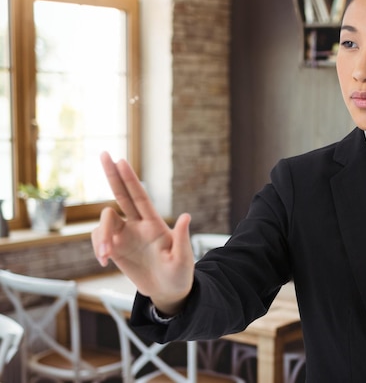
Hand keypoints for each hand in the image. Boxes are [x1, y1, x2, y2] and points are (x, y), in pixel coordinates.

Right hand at [91, 151, 194, 314]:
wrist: (168, 292)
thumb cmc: (179, 275)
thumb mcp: (183, 259)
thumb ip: (182, 239)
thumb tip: (187, 216)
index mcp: (154, 224)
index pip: (139, 196)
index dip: (130, 179)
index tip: (121, 160)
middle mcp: (138, 225)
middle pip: (121, 194)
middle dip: (112, 175)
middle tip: (103, 153)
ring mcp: (125, 236)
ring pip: (105, 222)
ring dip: (101, 236)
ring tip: (106, 256)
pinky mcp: (116, 249)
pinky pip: (99, 240)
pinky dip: (98, 247)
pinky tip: (104, 261)